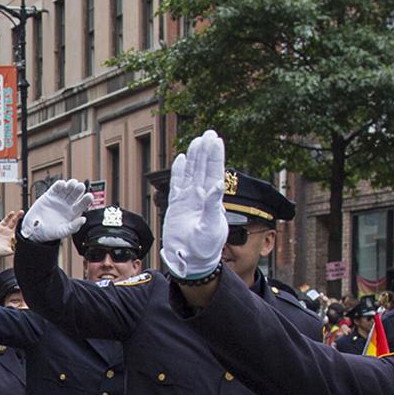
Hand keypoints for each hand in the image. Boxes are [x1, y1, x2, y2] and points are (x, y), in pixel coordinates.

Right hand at [20, 181, 90, 240]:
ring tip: (72, 183)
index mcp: (72, 214)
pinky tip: (61, 184)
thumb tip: (83, 219)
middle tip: (80, 186)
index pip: (82, 205)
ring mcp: (59, 199)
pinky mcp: (50, 196)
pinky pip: (56, 188)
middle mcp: (67, 205)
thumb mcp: (62, 232)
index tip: (89, 196)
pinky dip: (59, 185)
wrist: (34, 230)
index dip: (86, 200)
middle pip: (76, 195)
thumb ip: (73, 227)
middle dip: (79, 190)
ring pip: (67, 189)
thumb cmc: (49, 232)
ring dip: (71, 185)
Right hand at [159, 129, 231, 279]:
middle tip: (208, 133)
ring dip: (194, 157)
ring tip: (197, 141)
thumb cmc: (205, 249)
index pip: (215, 172)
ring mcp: (189, 200)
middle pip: (203, 168)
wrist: (191, 262)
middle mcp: (201, 197)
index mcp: (213, 200)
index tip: (216, 139)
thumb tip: (217, 184)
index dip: (215, 156)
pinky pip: (177, 185)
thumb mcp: (211, 228)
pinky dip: (179, 172)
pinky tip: (181, 159)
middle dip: (206, 151)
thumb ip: (213, 206)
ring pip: (191, 173)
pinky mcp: (176, 206)